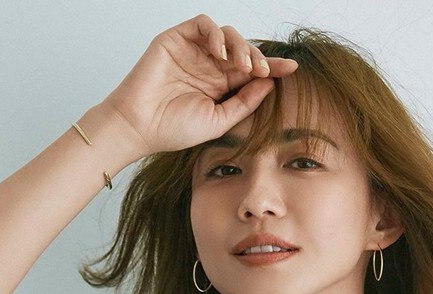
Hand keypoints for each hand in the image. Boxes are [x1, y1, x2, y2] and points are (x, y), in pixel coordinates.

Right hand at [103, 15, 299, 158]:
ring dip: (240, 45)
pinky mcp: (177, 39)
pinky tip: (220, 53)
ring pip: (226, 34)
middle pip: (243, 50)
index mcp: (220, 86)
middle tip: (264, 71)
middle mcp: (209, 66)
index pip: (251, 71)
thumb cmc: (174, 129)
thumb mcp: (219, 121)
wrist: (140, 127)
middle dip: (259, 57)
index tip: (292, 69)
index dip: (273, 67)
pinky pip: (203, 24)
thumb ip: (244, 103)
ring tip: (243, 64)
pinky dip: (216, 34)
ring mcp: (193, 51)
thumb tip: (269, 84)